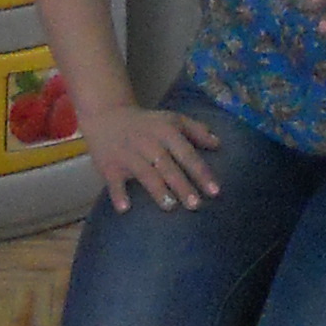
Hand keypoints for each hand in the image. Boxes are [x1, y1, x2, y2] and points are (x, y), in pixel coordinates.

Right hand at [79, 95, 224, 212]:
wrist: (106, 116)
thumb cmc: (147, 124)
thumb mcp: (172, 119)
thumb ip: (196, 130)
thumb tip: (219, 144)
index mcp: (166, 132)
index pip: (187, 154)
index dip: (201, 172)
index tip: (215, 191)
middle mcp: (148, 143)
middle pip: (168, 166)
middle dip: (182, 185)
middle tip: (196, 205)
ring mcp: (128, 155)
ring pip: (145, 173)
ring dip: (157, 190)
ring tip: (171, 207)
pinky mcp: (109, 166)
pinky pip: (114, 181)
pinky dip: (118, 194)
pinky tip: (125, 208)